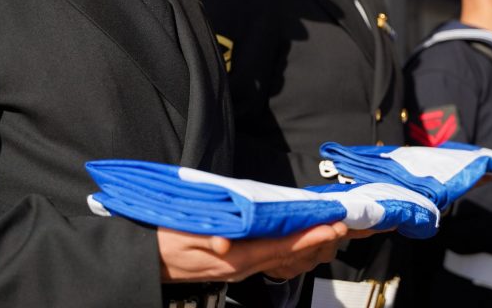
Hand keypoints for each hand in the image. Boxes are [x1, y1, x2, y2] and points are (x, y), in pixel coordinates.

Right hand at [158, 222, 347, 282]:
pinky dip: (292, 244)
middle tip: (344, 225)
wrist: (147, 261)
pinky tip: (301, 236)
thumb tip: (223, 243)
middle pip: (289, 255)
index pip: (279, 247)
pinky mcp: (237, 261)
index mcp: (233, 259)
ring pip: (284, 257)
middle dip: (319, 240)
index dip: (307, 237)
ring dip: (310, 244)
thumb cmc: (162, 243)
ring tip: (333, 229)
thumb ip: (204, 238)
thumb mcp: (181, 237)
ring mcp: (241, 266)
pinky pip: (272, 255)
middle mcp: (242, 266)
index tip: (330, 226)